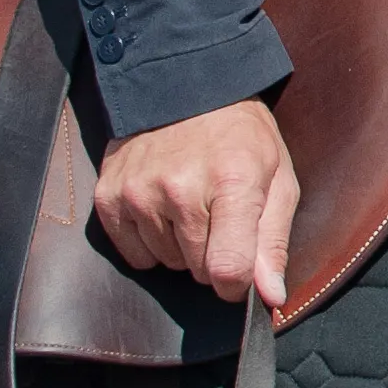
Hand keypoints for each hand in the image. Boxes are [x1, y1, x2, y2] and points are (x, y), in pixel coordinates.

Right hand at [91, 98, 298, 308]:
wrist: (187, 90)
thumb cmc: (243, 140)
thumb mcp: (278, 180)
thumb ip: (274, 242)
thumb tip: (272, 297)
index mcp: (233, 182)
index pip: (228, 267)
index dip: (237, 284)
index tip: (240, 275)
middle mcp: (180, 188)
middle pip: (198, 271)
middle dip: (213, 255)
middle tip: (220, 216)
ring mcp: (139, 192)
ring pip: (167, 263)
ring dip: (183, 247)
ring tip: (192, 205)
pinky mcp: (109, 198)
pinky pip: (134, 256)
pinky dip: (152, 243)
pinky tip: (163, 209)